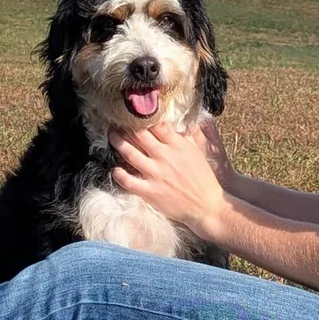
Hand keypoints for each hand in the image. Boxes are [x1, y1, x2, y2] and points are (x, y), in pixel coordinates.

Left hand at [110, 122, 229, 237]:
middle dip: (126, 126)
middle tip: (117, 122)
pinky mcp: (149, 191)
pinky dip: (119, 174)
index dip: (144, 118)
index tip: (136, 114)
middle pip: (139, 135)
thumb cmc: (203, 178)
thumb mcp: (197, 152)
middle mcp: (164, 157)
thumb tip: (175, 124)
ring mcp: (155, 174)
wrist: (206, 205)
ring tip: (112, 136)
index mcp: (177, 146)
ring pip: (130, 154)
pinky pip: (128, 181)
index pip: (157, 125)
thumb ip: (185, 137)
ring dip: (118, 143)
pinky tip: (115, 170)